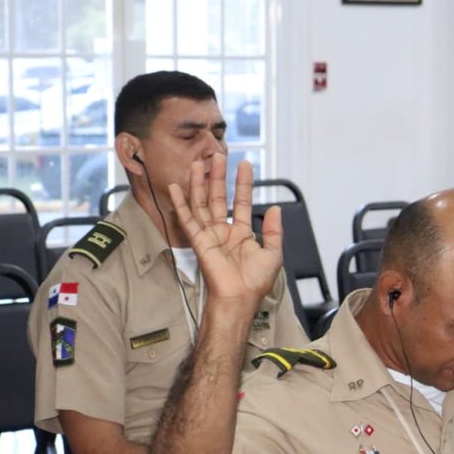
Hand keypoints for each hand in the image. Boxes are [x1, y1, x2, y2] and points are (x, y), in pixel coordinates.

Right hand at [167, 153, 282, 308]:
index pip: (242, 202)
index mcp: (243, 234)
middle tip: (218, 155)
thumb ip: (275, 230)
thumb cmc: (256, 281)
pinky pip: (187, 219)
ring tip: (198, 164)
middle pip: (219, 198)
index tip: (244, 164)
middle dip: (219, 177)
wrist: (240, 297)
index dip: (243, 184)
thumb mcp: (273, 253)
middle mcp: (225, 232)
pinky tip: (176, 187)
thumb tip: (277, 209)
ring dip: (200, 184)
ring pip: (202, 204)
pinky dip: (181, 204)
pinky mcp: (198, 241)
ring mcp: (210, 235)